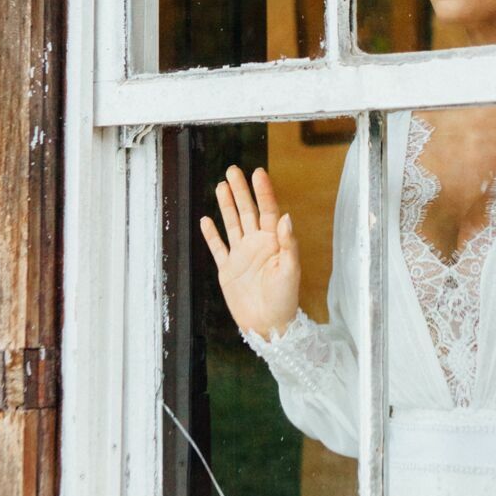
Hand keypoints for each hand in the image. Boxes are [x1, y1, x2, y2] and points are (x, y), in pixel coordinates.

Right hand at [200, 165, 300, 338]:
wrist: (267, 326)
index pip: (268, 210)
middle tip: (233, 169)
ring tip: (221, 185)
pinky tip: (205, 220)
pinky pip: (217, 247)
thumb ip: (288, 243)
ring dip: (226, 205)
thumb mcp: (290, 271)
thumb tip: (286, 216)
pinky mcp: (227, 269)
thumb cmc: (284, 300)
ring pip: (232, 224)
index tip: (257, 172)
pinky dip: (211, 234)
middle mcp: (256, 244)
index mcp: (273, 242)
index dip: (263, 191)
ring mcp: (241, 255)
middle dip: (241, 190)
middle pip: (247, 211)